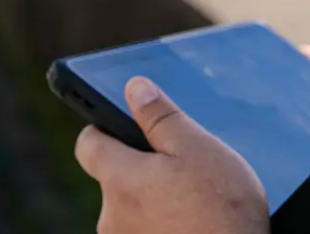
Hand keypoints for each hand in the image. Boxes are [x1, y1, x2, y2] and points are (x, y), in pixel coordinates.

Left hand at [75, 76, 269, 233]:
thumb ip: (161, 117)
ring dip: (155, 200)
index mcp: (121, 179)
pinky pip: (146, 231)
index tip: (120, 124)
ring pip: (132, 209)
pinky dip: (164, 223)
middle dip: (142, 169)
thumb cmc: (221, 209)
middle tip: (182, 167)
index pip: (88, 145)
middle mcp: (112, 217)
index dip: (101, 128)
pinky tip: (193, 223)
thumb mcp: (197, 148)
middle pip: (115, 179)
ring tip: (195, 199)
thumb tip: (135, 88)